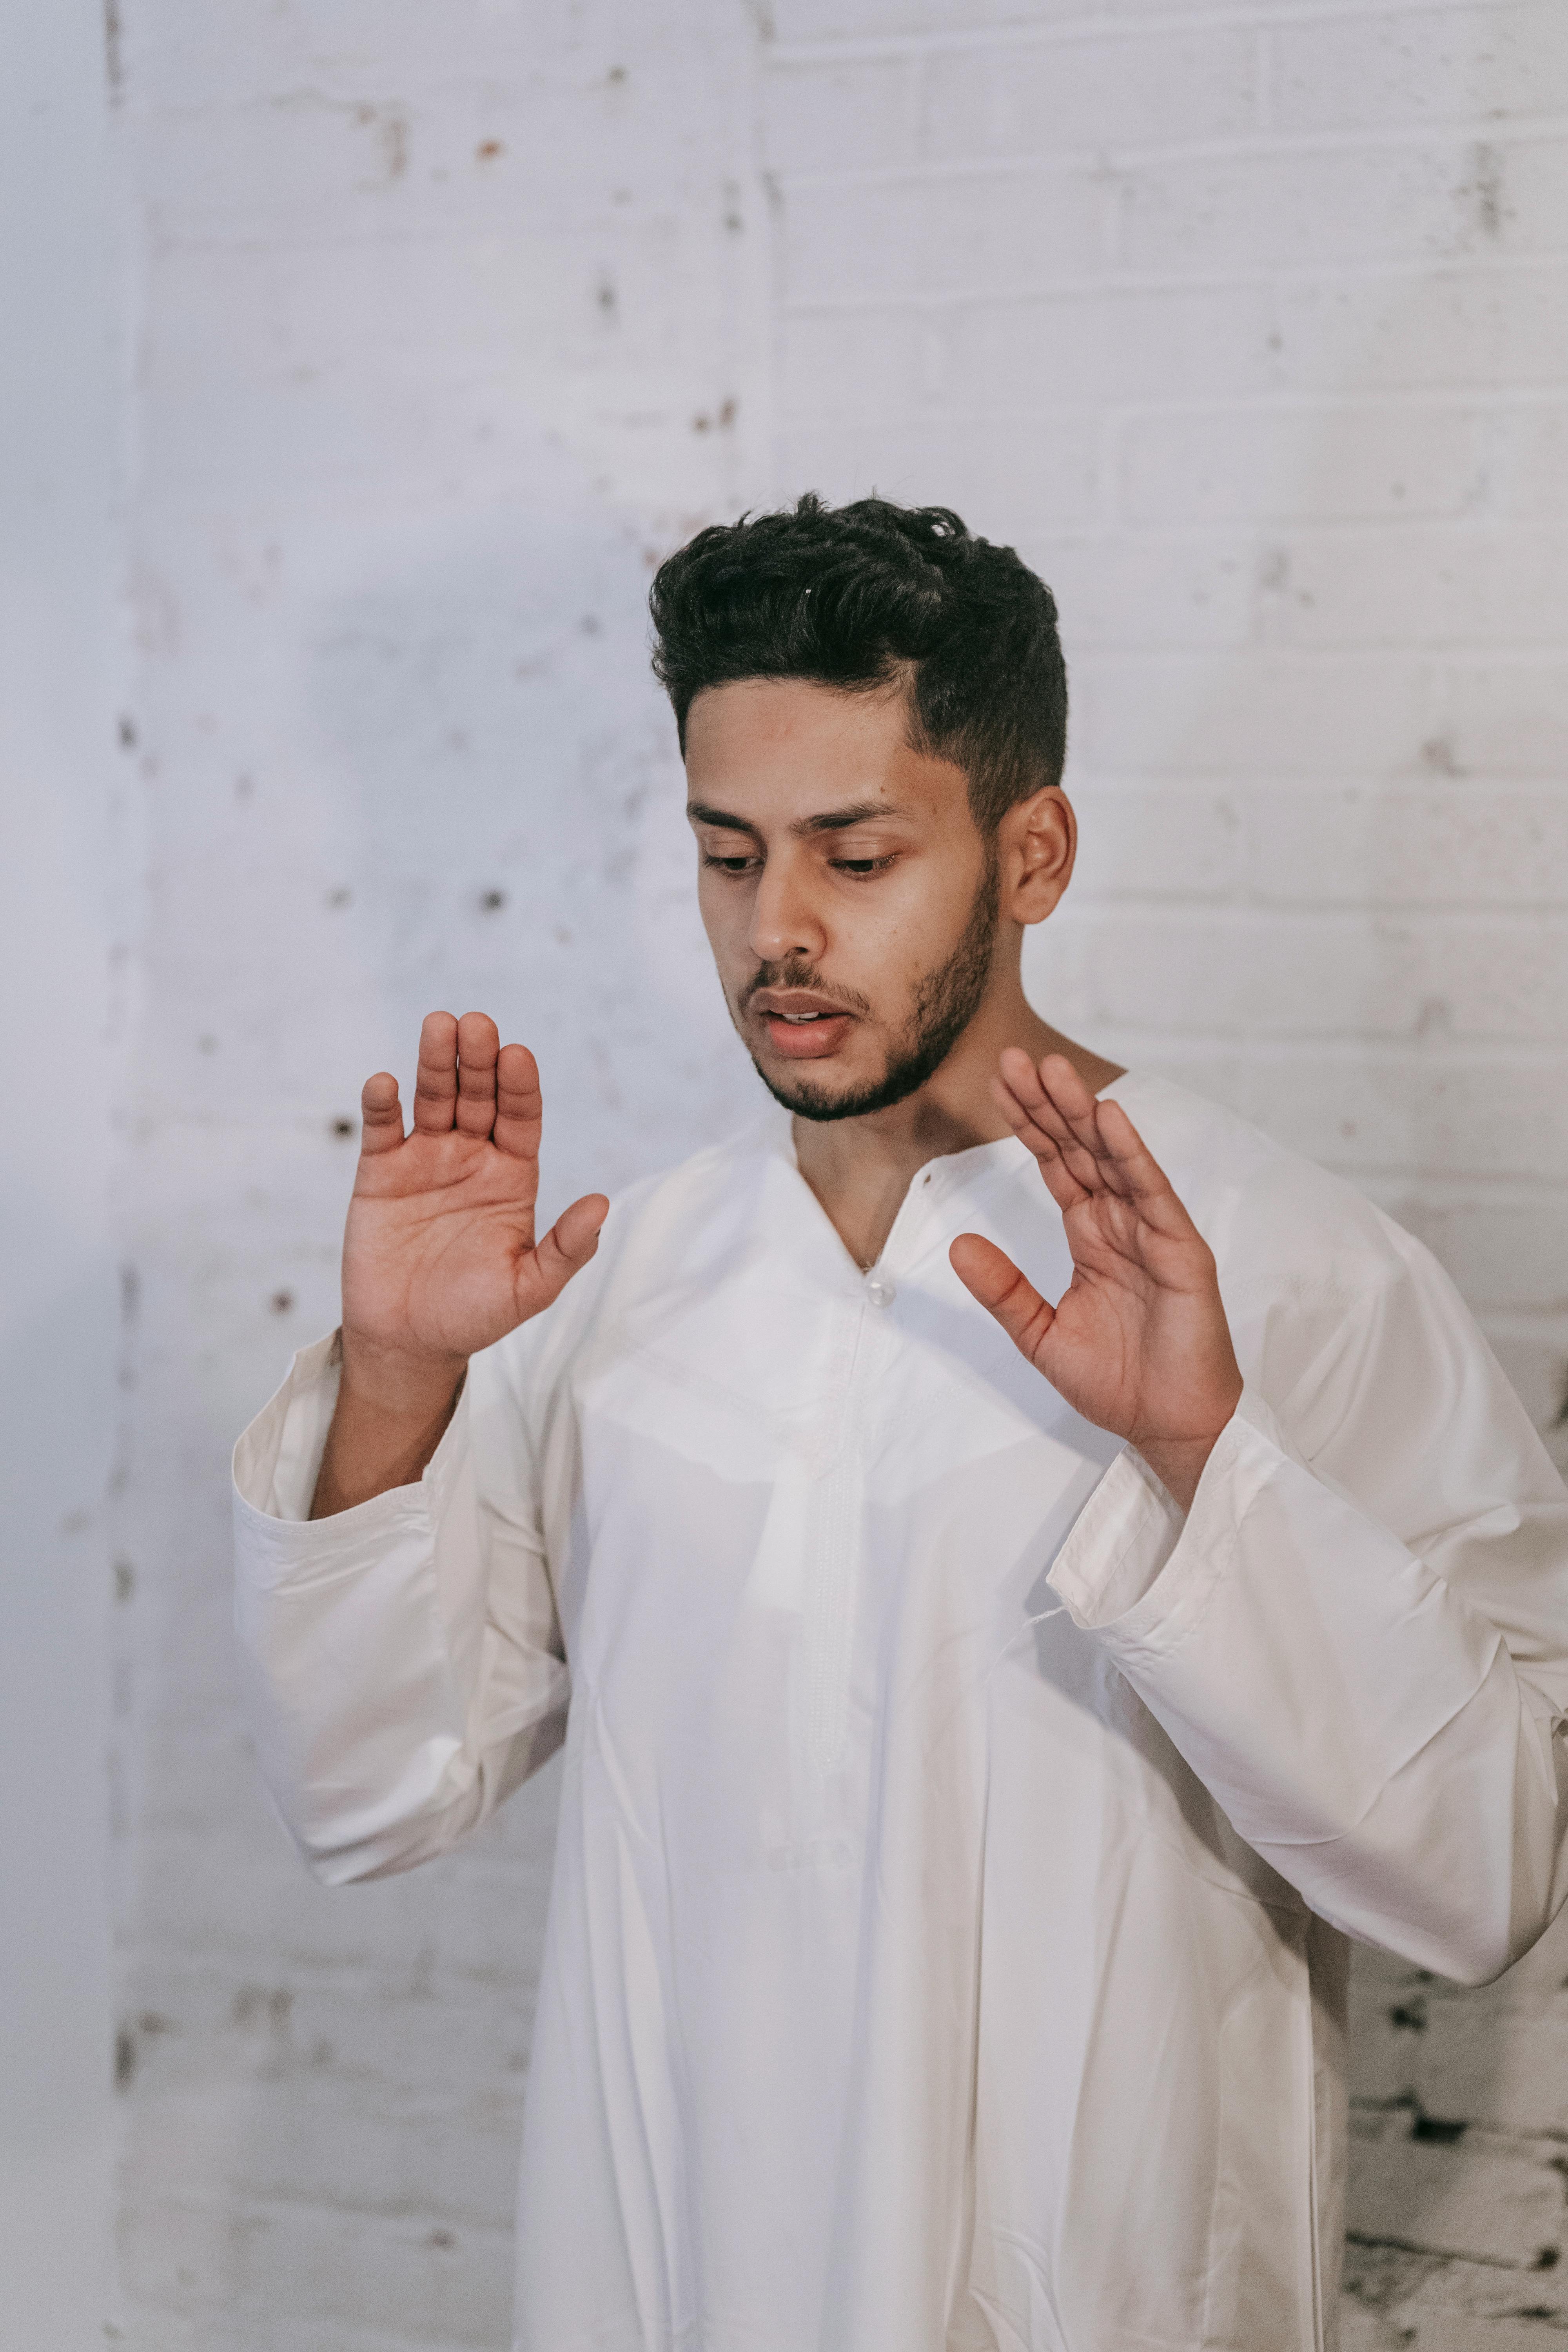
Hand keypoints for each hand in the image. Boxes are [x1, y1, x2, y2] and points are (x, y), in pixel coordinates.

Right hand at [340, 1009, 607, 1398]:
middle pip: (478, 1096)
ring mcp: (425, 1160)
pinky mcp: (380, 1173)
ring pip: (433, 1099)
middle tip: (477, 1024)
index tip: (518, 1056)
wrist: (409, 1342)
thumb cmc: (474, 1315)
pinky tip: (386, 1083)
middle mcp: (472, 1158)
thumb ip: (565, 1249)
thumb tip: (602, 1204)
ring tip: (438, 1025)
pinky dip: (382, 1105)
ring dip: (434, 1063)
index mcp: (512, 1176)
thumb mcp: (528, 1289)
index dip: (519, 1086)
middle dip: (478, 1060)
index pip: (520, 1117)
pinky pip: (383, 1130)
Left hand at [949, 1052, 1240, 1511]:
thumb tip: (959, 1244)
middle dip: (1049, 1103)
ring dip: (1084, 1113)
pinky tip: (1110, 1120)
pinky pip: (1153, 1194)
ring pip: (1113, 1159)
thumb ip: (1004, 1289)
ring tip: (1053, 1070)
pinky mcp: (1181, 1252)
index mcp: (1091, 1236)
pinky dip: (1131, 1155)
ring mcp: (1153, 1232)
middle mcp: (1121, 1223)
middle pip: (1080, 1150)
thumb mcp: (1040, 1334)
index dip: (1029, 1124)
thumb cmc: (1118, 1382)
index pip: (1056, 1165)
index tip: (999, 1084)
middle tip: (1015, 1058)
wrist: (1167, 1426)